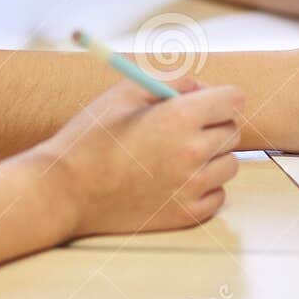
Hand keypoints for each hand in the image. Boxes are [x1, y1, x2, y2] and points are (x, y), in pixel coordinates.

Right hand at [29, 78, 242, 236]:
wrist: (64, 191)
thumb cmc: (90, 138)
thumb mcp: (124, 93)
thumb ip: (170, 82)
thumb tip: (201, 88)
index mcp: (179, 117)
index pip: (234, 100)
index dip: (219, 98)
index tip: (204, 103)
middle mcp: (192, 152)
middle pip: (232, 132)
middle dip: (213, 126)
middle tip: (181, 130)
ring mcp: (192, 187)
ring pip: (229, 165)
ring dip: (211, 158)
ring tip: (175, 158)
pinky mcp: (187, 215)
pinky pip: (218, 195)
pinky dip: (204, 188)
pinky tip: (174, 182)